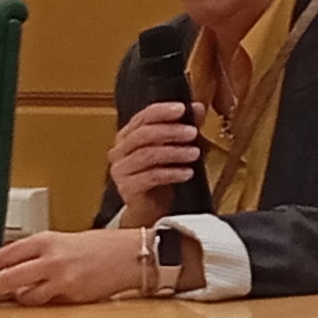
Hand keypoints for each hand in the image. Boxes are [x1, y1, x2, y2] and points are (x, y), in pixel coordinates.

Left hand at [0, 228, 154, 305]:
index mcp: (46, 240)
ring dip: (11, 299)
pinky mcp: (72, 293)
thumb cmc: (99, 249)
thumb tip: (10, 271)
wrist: (129, 254)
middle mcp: (51, 257)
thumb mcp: (62, 243)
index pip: (6, 254)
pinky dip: (35, 303)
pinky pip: (45, 303)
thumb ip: (37, 256)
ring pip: (24, 294)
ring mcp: (61, 277)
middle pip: (8, 276)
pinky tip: (33, 300)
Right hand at [104, 100, 201, 225]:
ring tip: (195, 153)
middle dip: (170, 131)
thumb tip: (198, 107)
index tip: (182, 108)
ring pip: (147, 154)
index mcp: (129, 135)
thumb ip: (186, 126)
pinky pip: (150, 176)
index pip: (143, 116)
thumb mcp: (177, 148)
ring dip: (174, 152)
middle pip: (144, 134)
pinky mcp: (126, 188)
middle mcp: (120, 150)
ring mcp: (120, 169)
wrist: (152, 210)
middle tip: (192, 133)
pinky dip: (172, 173)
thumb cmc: (162, 176)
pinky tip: (187, 173)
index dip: (163, 111)